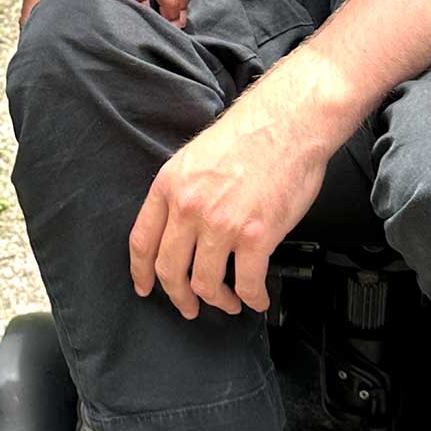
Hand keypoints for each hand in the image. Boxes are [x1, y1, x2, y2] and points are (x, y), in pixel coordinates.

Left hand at [128, 93, 336, 319]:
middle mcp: (189, 208)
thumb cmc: (251, 133)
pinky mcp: (256, 237)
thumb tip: (181, 226)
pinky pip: (246, 283)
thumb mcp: (196, 157)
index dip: (141, 272)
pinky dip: (252, 298)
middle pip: (170, 270)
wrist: (289, 122)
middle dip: (178, 297)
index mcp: (170, 186)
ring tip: (228, 302)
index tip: (144, 287)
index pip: (142, 241)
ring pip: (206, 283)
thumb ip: (183, 191)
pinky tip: (256, 299)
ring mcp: (221, 224)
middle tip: (188, 307)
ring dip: (217, 300)